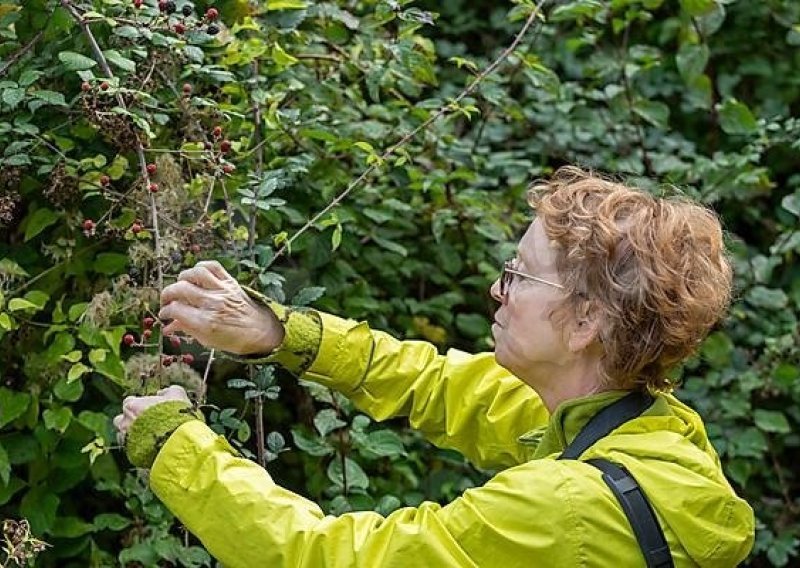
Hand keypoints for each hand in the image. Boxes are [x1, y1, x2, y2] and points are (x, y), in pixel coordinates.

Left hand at [113, 385, 189, 444]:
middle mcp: (124, 422)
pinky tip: (150, 446)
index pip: (129, 402)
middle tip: (147, 423)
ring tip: (148, 437)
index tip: (149, 408)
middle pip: (121, 420)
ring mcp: (126, 439)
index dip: (140, 405)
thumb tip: (162, 393)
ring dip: (132, 435)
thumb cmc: (176, 416)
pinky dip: (137, 447)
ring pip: (123, 436)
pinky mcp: (131, 454)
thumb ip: (167, 391)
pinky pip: (130, 449)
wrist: (178, 441)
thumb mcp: (177, 395)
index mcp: (132, 405)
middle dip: (131, 420)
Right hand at [158, 260, 284, 354]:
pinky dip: (201, 267)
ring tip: (181, 286)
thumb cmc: (235, 339)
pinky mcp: (231, 282)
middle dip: (167, 294)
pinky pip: (213, 266)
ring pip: (196, 273)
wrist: (262, 331)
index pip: (175, 309)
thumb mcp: (208, 341)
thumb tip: (168, 326)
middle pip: (181, 289)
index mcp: (206, 322)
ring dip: (183, 278)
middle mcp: (213, 303)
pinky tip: (196, 275)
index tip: (164, 314)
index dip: (165, 312)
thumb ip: (187, 330)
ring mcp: (222, 290)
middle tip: (167, 301)